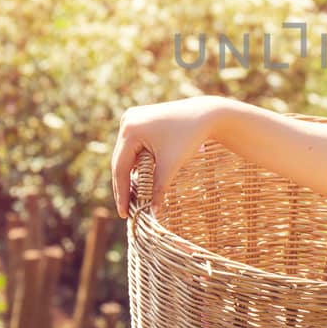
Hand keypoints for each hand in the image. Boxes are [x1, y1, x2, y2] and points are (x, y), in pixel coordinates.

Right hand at [109, 95, 218, 218]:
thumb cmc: (189, 137)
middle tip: (126, 210)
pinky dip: (136, 163)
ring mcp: (132, 118)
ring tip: (132, 199)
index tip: (123, 213)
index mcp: (130, 130)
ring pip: (126, 154)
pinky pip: (133, 147)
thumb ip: (159, 188)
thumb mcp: (171, 164)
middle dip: (124, 186)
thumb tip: (152, 212)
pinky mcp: (139, 120)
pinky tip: (139, 180)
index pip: (120, 168)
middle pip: (120, 161)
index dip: (122, 193)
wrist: (206, 114)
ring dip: (129, 175)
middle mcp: (127, 121)